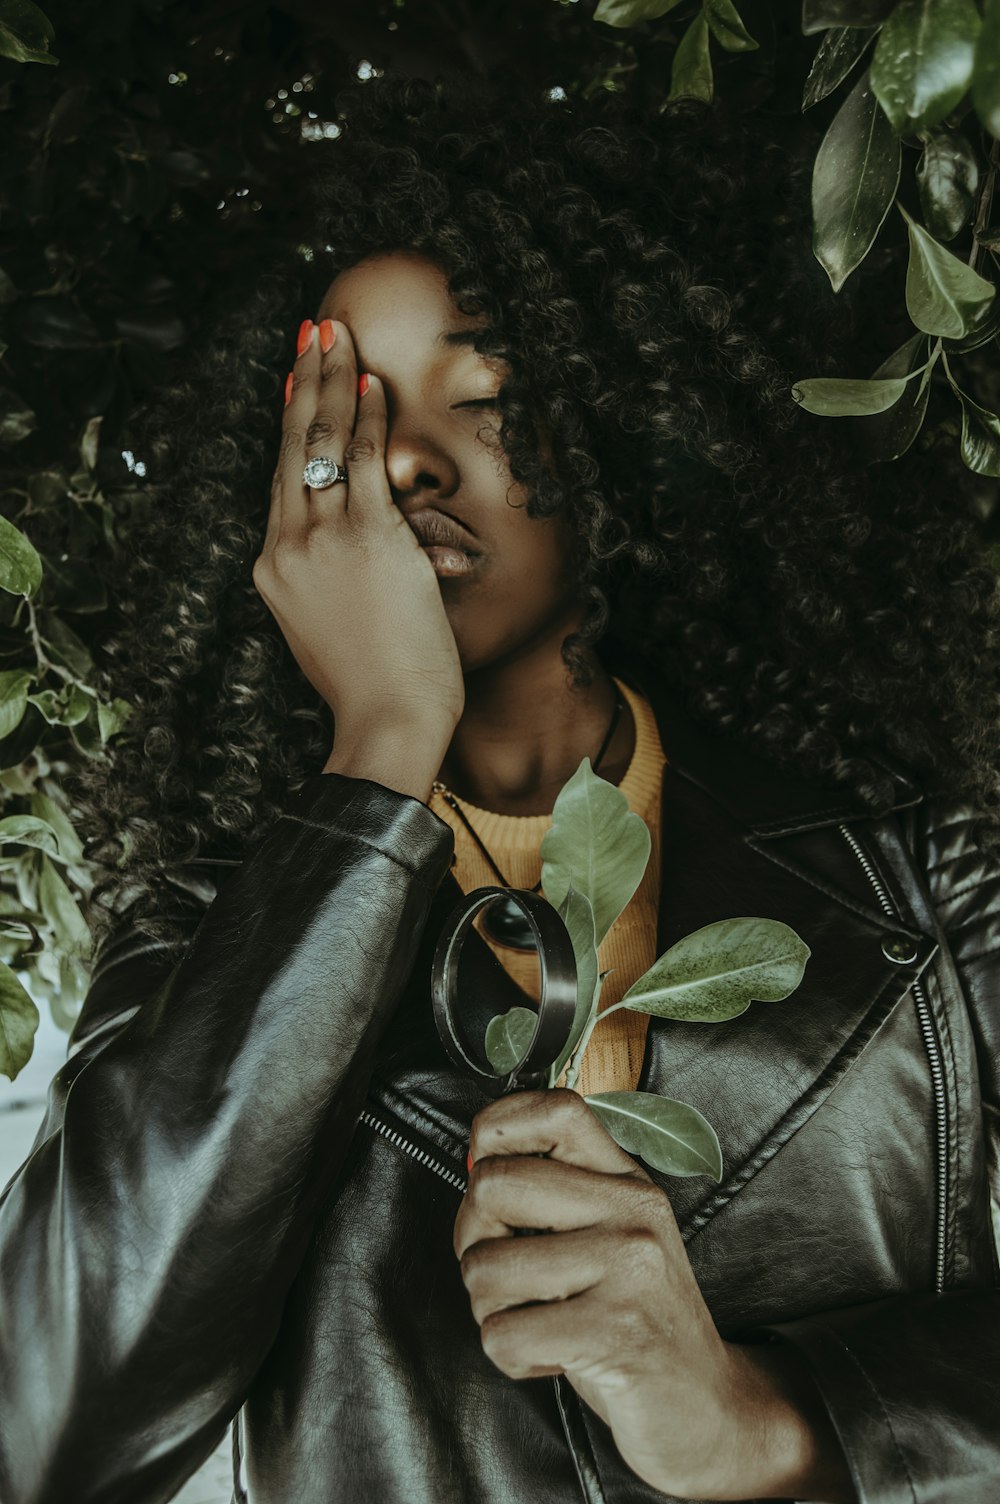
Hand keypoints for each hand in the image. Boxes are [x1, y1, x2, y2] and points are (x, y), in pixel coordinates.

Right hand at [253, 318, 464, 746]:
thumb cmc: (368, 688)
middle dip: (302, 380)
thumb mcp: (325, 630)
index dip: (288, 427)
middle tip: (311, 330)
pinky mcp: (368, 537)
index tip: (294, 386)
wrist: (385, 718)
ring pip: (320, 441)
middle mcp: (287, 546)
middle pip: (290, 447)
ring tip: (335, 331)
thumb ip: (325, 583)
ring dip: (332, 379)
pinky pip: (363, 461)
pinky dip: (367, 417)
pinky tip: (372, 382)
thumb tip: (349, 556)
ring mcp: (323, 538)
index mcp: (271, 570)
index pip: (279, 482)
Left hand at [455, 1089, 855, 1501]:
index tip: (486, 1169)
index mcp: (627, 1180)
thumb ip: (555, 1192)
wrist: (704, 1410)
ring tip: (536, 1320)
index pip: (555, 1107)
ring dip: (490, 1309)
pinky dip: (510, 1358)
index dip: (497, 1128)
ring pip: (484, 1268)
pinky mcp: (615, 1332)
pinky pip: (503, 1334)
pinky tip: (550, 1358)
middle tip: (508, 1275)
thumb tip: (473, 1160)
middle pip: (492, 1185)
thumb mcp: (609, 1236)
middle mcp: (632, 1212)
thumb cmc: (634, 1319)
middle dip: (473, 1241)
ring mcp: (628, 1269)